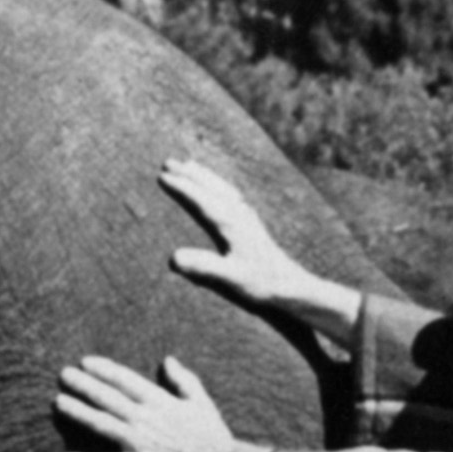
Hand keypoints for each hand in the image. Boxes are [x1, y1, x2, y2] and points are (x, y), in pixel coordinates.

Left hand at [55, 355, 265, 451]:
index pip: (125, 379)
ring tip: (59, 402)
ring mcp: (139, 443)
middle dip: (84, 384)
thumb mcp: (200, 400)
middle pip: (108, 397)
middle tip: (63, 374)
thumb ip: (183, 379)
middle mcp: (144, 419)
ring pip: (102, 424)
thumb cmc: (212, 434)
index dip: (103, 369)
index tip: (85, 362)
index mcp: (159, 401)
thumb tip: (168, 360)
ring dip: (79, 412)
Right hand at [159, 159, 361, 339]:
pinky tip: (219, 190)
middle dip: (189, 174)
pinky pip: (232, 197)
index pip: (201, 200)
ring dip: (204, 176)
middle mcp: (240, 216)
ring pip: (222, 189)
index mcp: (231, 224)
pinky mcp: (253, 226)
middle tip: (168, 162)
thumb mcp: (229, 279)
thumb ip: (203, 267)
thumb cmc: (261, 286)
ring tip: (190, 165)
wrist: (291, 289)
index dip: (181, 187)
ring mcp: (248, 219)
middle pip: (211, 188)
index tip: (162, 177)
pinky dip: (220, 187)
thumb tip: (173, 258)